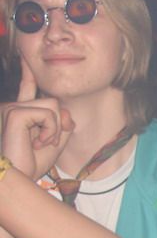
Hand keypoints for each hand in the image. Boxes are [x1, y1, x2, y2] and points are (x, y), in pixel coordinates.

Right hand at [0, 60, 73, 178]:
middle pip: (52, 101)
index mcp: (19, 113)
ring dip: (54, 129)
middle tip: (44, 143)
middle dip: (58, 124)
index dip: (28, 72)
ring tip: (40, 144)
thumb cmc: (30, 165)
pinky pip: (48, 114)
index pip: (27, 88)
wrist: (17, 180)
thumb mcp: (53, 143)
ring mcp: (11, 108)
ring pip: (53, 106)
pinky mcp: (14, 113)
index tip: (26, 58)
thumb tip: (65, 112)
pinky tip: (38, 142)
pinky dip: (51, 130)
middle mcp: (12, 106)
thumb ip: (61, 124)